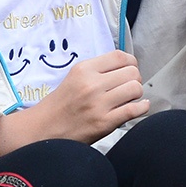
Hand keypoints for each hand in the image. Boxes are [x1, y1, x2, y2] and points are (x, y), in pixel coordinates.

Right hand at [0, 50, 148, 150]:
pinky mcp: (104, 123)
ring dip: (137, 94)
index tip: (129, 70)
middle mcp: (91, 84)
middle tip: (128, 87)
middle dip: (135, 79)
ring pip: (135, 88)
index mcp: (84, 70)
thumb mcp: (75, 78)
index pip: (120, 56)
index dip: (131, 63)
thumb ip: (97, 71)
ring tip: (130, 98)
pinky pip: (134, 109)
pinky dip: (142, 107)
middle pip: (132, 72)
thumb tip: (126, 67)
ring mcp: (98, 104)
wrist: (43, 129)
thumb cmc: (61, 105)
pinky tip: (139, 107)